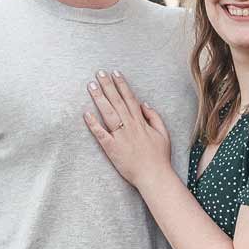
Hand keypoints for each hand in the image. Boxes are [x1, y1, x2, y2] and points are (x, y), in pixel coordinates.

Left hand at [83, 69, 172, 189]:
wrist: (154, 175)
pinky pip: (100, 133)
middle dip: (107, 85)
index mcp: (141, 122)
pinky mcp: (111, 148)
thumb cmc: (159, 157)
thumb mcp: (163, 133)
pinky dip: (93, 123)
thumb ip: (154, 117)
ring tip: (91, 86)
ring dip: (99, 98)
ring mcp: (120, 136)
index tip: (115, 73)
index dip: (122, 84)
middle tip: (99, 73)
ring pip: (108, 113)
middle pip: (117, 101)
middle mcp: (129, 126)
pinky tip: (86, 113)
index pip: (129, 98)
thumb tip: (144, 104)